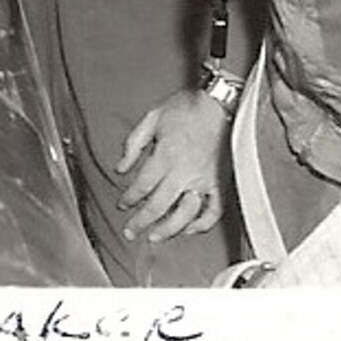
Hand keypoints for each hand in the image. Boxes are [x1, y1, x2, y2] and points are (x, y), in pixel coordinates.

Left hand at [116, 87, 229, 242]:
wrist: (219, 103)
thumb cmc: (186, 107)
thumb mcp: (152, 117)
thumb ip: (133, 144)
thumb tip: (121, 167)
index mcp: (165, 156)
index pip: (142, 186)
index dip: (129, 199)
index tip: (123, 205)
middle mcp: (184, 172)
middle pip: (158, 206)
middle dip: (140, 222)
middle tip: (130, 231)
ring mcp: (204, 180)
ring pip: (184, 215)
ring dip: (167, 230)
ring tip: (155, 237)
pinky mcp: (220, 183)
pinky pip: (213, 211)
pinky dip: (201, 224)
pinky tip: (188, 228)